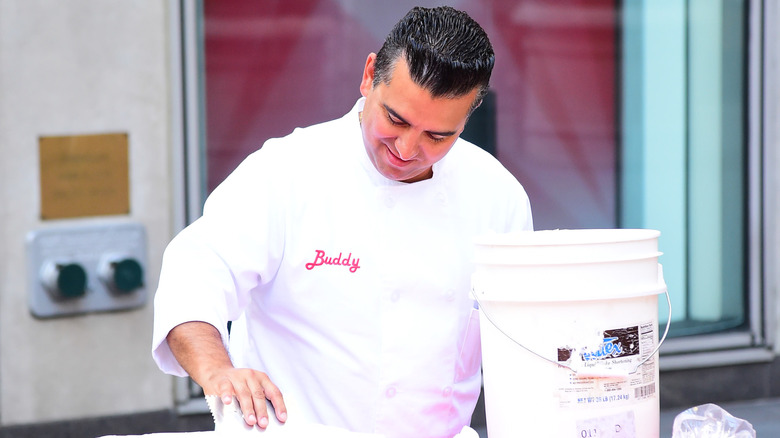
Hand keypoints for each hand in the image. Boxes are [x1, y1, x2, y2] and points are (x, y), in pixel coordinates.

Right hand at [166, 321, 286, 428]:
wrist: (218, 371)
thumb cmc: (238, 383)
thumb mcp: (252, 387)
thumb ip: (258, 400)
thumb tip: (264, 418)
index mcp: (262, 378)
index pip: (274, 392)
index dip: (279, 405)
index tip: (282, 417)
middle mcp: (251, 376)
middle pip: (259, 395)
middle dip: (262, 411)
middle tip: (264, 423)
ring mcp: (237, 378)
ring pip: (244, 394)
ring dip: (248, 408)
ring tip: (251, 420)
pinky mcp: (223, 380)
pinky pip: (226, 388)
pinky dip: (227, 395)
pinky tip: (228, 402)